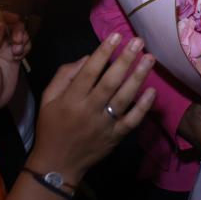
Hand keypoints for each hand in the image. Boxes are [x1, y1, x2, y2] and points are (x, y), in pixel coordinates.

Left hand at [0, 11, 29, 116]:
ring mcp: (3, 50)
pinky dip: (25, 47)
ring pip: (17, 34)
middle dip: (16, 30)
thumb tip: (1, 21)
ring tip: (18, 51)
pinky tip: (20, 56)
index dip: (3, 16)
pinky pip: (23, 45)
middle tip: (18, 41)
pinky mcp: (13, 58)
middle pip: (7, 25)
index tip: (15, 19)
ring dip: (22, 39)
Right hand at [28, 33, 155, 181]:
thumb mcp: (47, 98)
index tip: (116, 35)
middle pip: (110, 82)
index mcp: (71, 100)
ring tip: (149, 58)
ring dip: (138, 77)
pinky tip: (153, 91)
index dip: (103, 52)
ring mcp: (104, 125)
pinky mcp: (115, 137)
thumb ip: (64, 75)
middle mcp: (88, 110)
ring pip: (124, 98)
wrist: (58, 164)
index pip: (89, 72)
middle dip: (125, 60)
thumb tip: (88, 57)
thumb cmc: (51, 126)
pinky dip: (143, 106)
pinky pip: (132, 121)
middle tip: (138, 41)